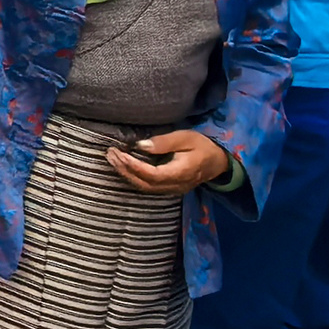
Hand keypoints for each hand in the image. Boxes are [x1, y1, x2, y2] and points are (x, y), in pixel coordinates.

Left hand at [106, 129, 231, 194]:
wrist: (219, 161)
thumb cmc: (203, 146)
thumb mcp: (186, 137)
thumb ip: (163, 142)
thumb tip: (140, 146)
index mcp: (182, 172)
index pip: (153, 174)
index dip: (134, 166)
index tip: (119, 153)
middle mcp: (176, 185)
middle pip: (145, 183)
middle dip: (125, 170)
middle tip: (110, 154)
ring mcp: (173, 190)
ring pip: (145, 187)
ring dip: (127, 174)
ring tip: (113, 159)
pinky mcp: (170, 189)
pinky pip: (149, 187)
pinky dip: (134, 177)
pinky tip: (124, 167)